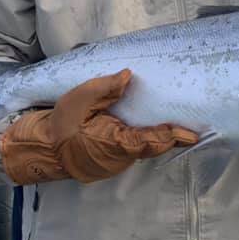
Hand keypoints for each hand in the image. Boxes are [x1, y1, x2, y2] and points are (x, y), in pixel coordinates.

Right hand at [0, 69, 197, 183]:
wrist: (41, 149)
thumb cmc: (60, 124)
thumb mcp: (78, 100)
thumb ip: (104, 88)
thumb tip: (128, 76)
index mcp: (114, 143)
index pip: (150, 141)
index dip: (172, 136)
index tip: (193, 132)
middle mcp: (120, 158)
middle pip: (153, 147)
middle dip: (174, 137)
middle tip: (197, 126)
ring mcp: (117, 163)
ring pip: (145, 150)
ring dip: (162, 139)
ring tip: (183, 124)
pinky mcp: (113, 161)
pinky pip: (136, 150)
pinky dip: (149, 140)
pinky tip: (159, 128)